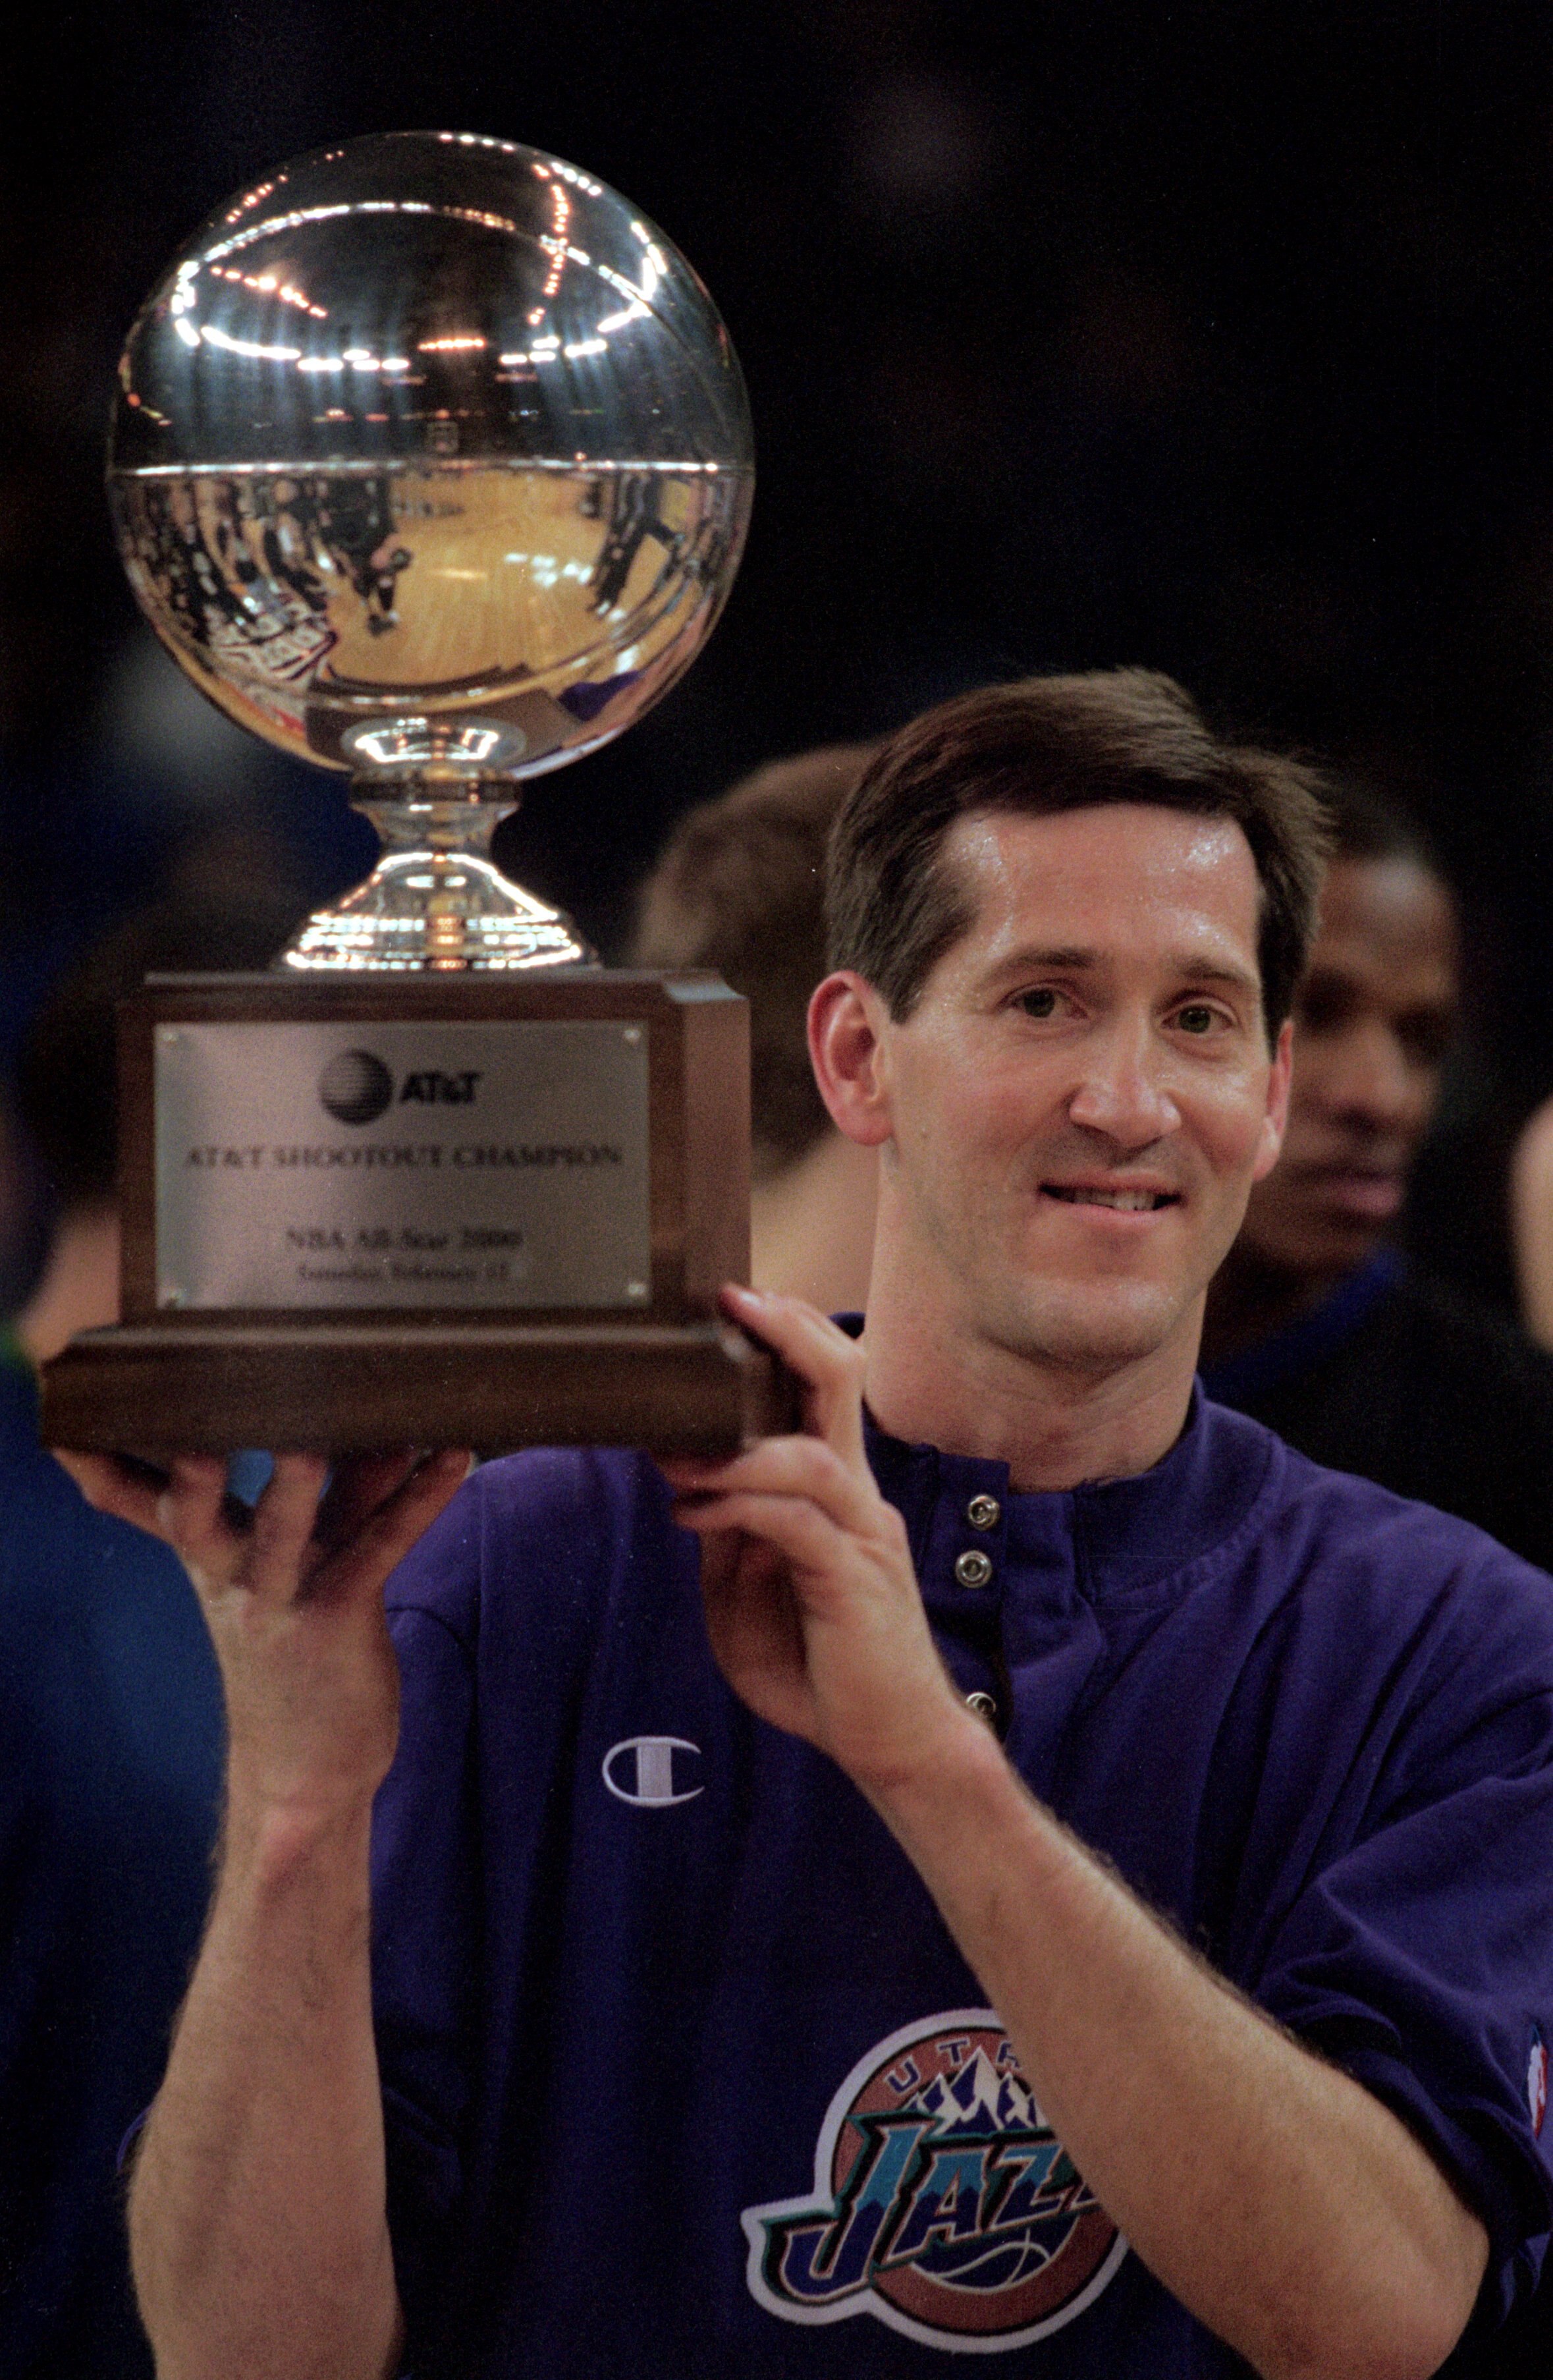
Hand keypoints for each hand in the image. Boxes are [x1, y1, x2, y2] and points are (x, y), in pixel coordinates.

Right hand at [57, 1445, 469, 1820]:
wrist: (308, 1772)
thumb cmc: (299, 1656)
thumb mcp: (293, 1570)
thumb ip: (330, 1496)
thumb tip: (368, 1422)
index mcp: (206, 1561)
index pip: (144, 1507)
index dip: (102, 1471)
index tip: (70, 1431)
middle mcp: (233, 1578)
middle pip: (196, 1520)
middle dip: (191, 1481)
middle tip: (189, 1441)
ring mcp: (283, 1601)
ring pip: (284, 1531)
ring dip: (297, 1484)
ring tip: (311, 1439)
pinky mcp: (342, 1616)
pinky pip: (380, 1545)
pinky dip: (420, 1498)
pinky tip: (454, 1456)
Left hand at [663, 1287, 973, 1792]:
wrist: (890, 1743)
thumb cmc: (825, 1668)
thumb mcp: (749, 1596)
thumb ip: (729, 1538)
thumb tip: (689, 1488)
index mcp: (840, 1488)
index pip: (825, 1385)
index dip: (787, 1336)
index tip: (731, 1306)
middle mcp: (859, 1494)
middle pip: (840, 1380)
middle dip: (788, 1332)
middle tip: (731, 1303)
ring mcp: (863, 1532)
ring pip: (814, 1451)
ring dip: (735, 1447)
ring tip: (675, 1455)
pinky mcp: (855, 1579)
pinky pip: (795, 1522)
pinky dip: (739, 1506)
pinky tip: (692, 1513)